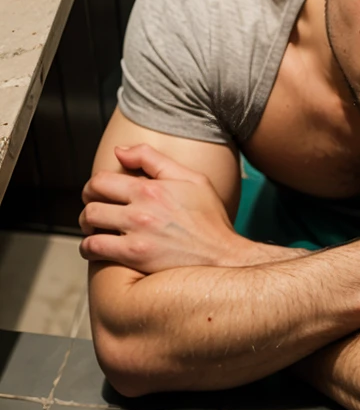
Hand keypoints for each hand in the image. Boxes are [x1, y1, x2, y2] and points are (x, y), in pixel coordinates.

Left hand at [80, 144, 304, 272]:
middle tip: (95, 211)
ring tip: (95, 229)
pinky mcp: (134, 257)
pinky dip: (89, 248)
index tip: (100, 193)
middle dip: (88, 203)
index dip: (95, 185)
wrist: (224, 258)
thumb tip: (119, 151)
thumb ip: (153, 160)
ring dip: (87, 226)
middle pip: (91, 199)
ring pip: (90, 222)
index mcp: (152, 187)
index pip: (102, 179)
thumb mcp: (192, 179)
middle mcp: (141, 209)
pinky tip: (98, 249)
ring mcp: (136, 234)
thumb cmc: (210, 220)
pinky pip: (94, 248)